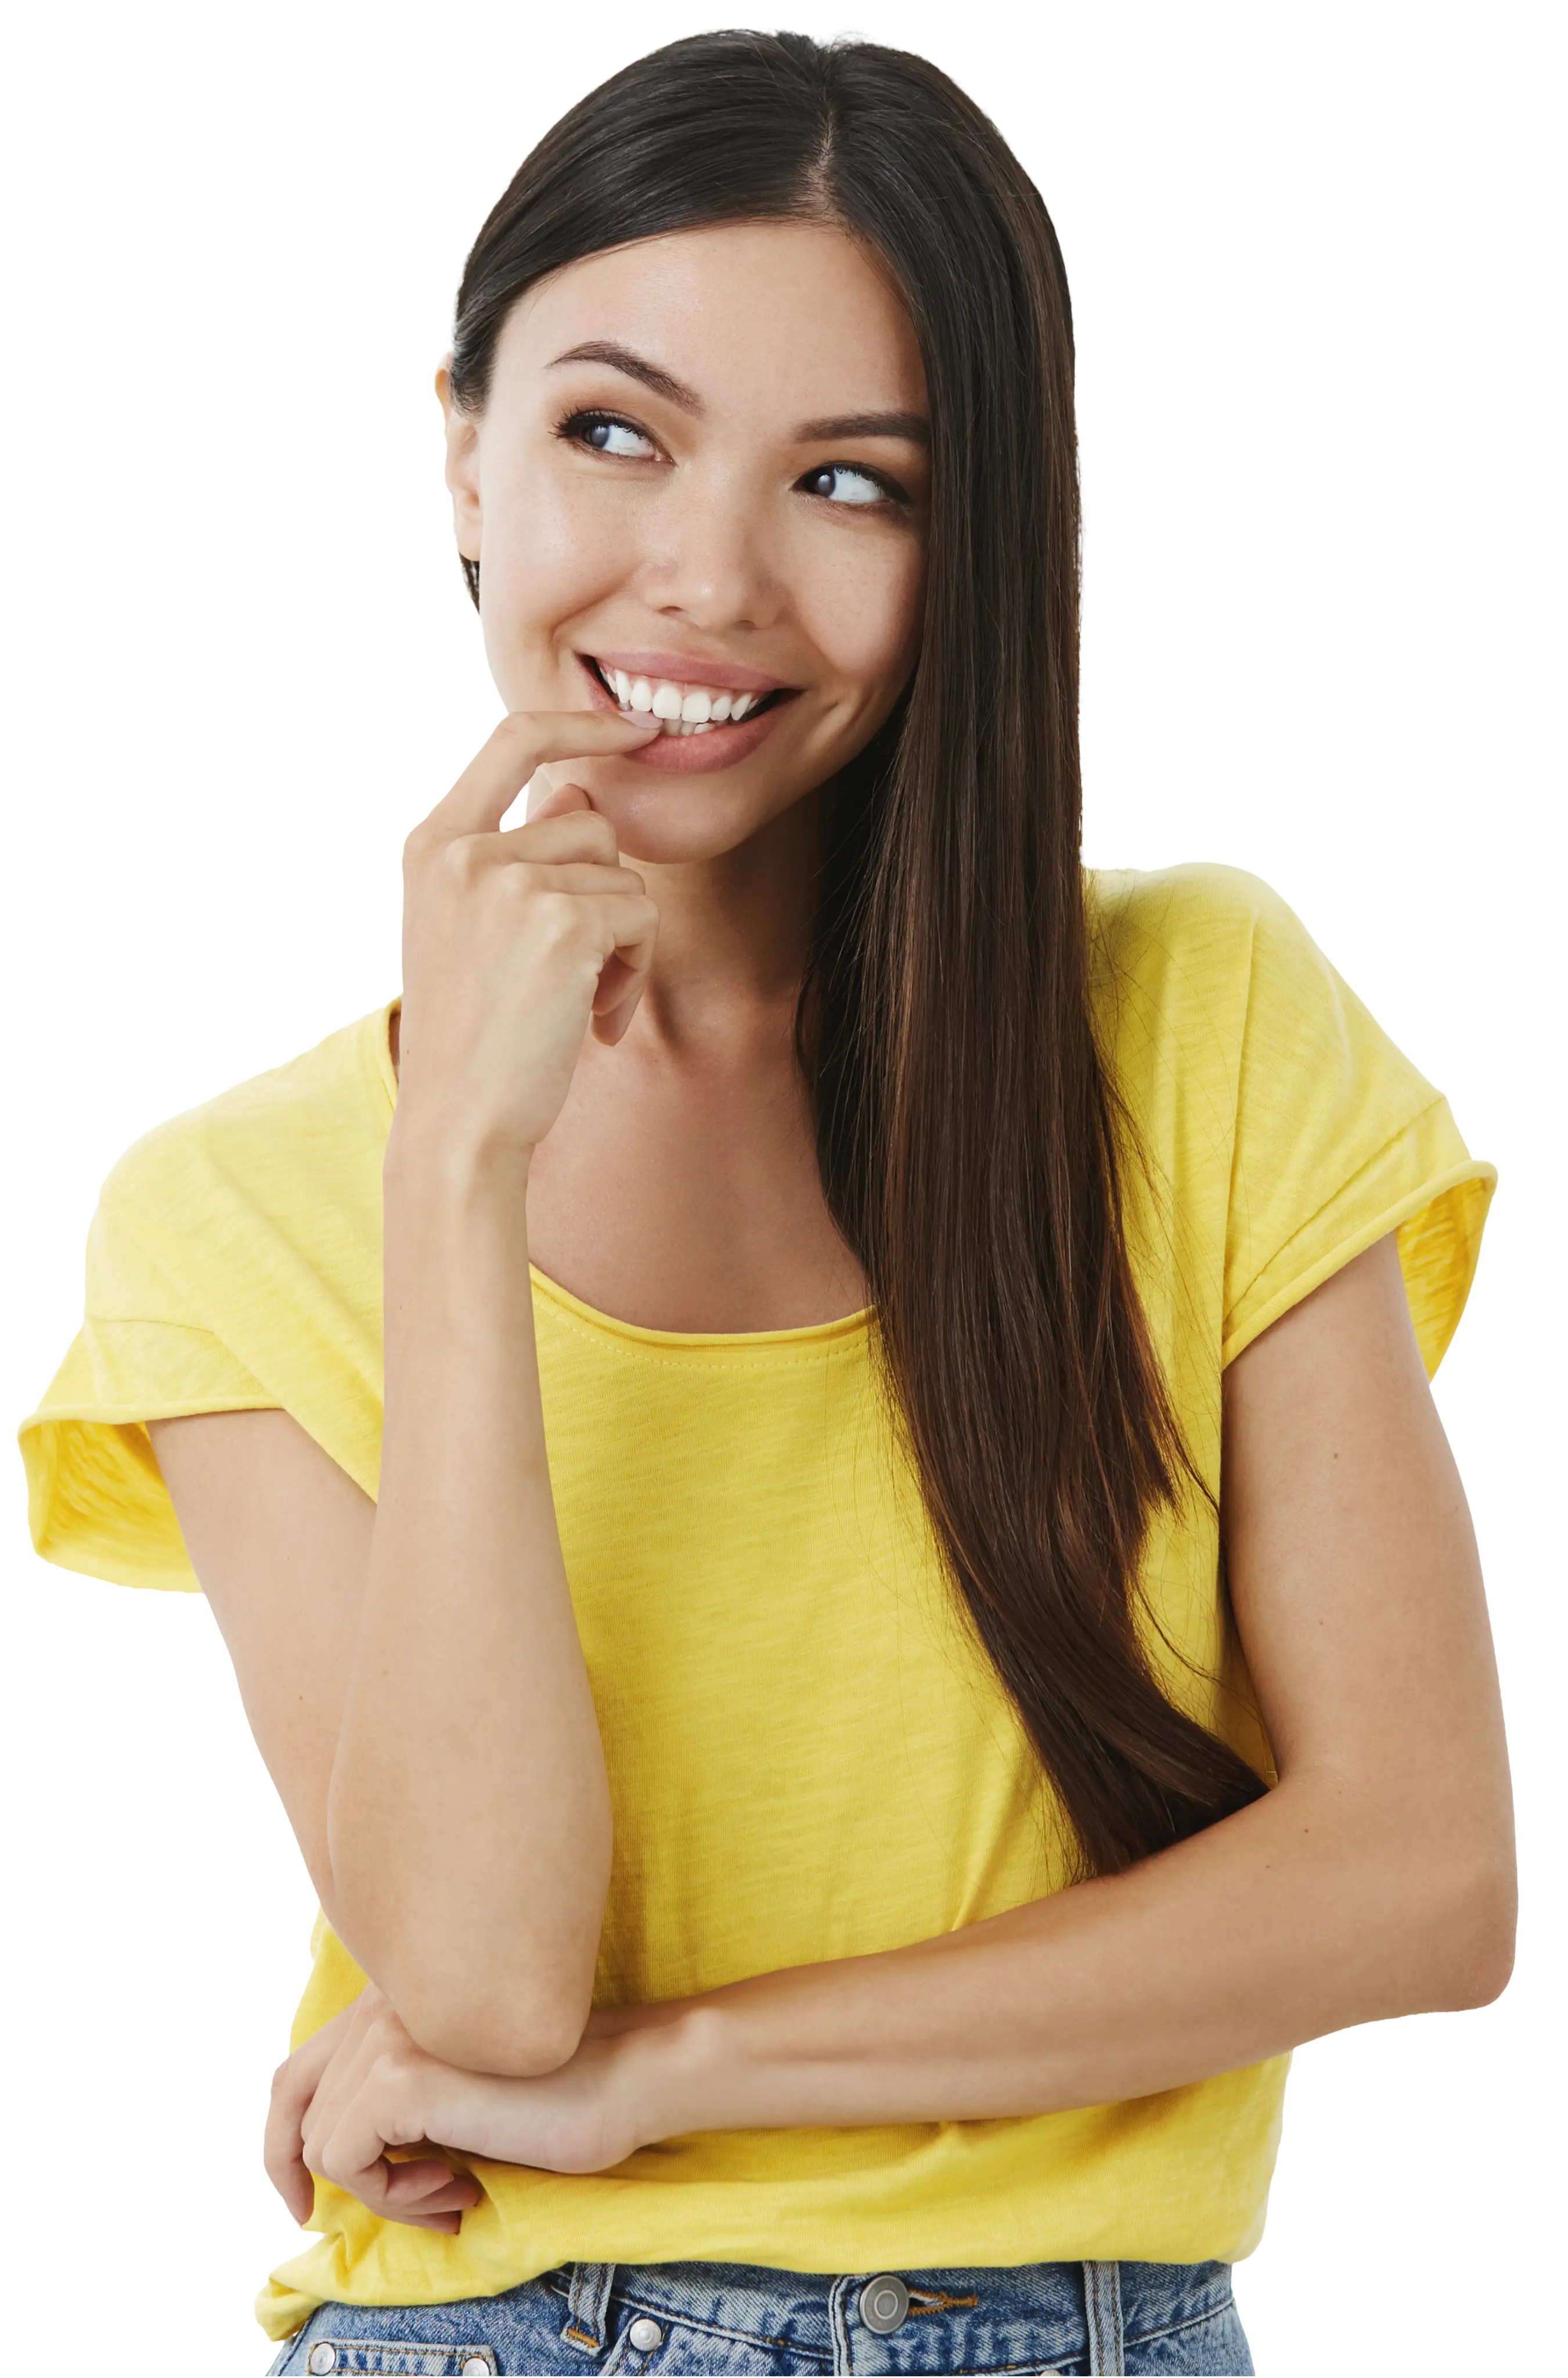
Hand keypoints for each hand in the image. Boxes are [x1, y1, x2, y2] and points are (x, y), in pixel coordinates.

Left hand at [263, 1984, 653, 2235]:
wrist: (624, 2077)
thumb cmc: (558, 2091)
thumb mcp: (459, 2090)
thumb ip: (397, 2096)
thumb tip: (327, 2162)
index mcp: (397, 1994)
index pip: (301, 2066)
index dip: (288, 2137)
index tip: (310, 2197)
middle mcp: (382, 2000)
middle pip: (291, 2099)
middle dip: (309, 2171)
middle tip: (360, 2209)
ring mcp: (387, 2033)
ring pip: (321, 2142)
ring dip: (382, 2190)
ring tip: (450, 2190)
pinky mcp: (399, 2077)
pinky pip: (344, 2160)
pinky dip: (389, 2195)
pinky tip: (453, 2185)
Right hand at [395, 707, 661, 1162]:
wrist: (458, 1122)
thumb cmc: (472, 1036)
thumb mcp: (470, 928)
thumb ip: (516, 853)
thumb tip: (578, 790)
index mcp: (432, 842)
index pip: (514, 738)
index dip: (581, 721)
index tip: (635, 728)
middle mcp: (465, 848)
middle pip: (590, 823)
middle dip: (604, 894)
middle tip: (578, 973)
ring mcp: (510, 880)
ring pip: (622, 875)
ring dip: (621, 942)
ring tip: (577, 1003)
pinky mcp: (562, 922)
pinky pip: (641, 917)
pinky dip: (635, 970)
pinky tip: (595, 1020)